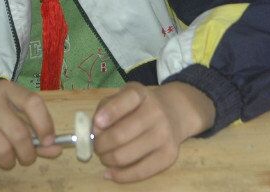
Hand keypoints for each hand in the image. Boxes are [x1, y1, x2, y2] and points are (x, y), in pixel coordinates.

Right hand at [0, 80, 62, 170]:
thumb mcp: (4, 116)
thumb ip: (30, 131)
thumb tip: (55, 149)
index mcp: (4, 89)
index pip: (33, 102)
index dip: (45, 125)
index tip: (47, 143)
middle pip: (19, 133)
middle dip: (27, 154)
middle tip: (23, 159)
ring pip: (2, 149)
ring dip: (7, 162)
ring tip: (3, 160)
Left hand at [92, 82, 214, 182]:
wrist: (173, 113)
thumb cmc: (139, 106)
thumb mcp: (122, 97)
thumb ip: (105, 109)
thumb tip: (96, 132)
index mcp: (140, 94)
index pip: (126, 100)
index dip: (110, 113)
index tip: (97, 124)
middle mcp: (155, 112)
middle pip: (119, 135)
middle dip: (100, 145)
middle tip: (97, 146)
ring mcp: (164, 135)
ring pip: (125, 156)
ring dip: (107, 159)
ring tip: (105, 156)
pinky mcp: (169, 155)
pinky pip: (140, 172)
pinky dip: (120, 175)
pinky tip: (110, 172)